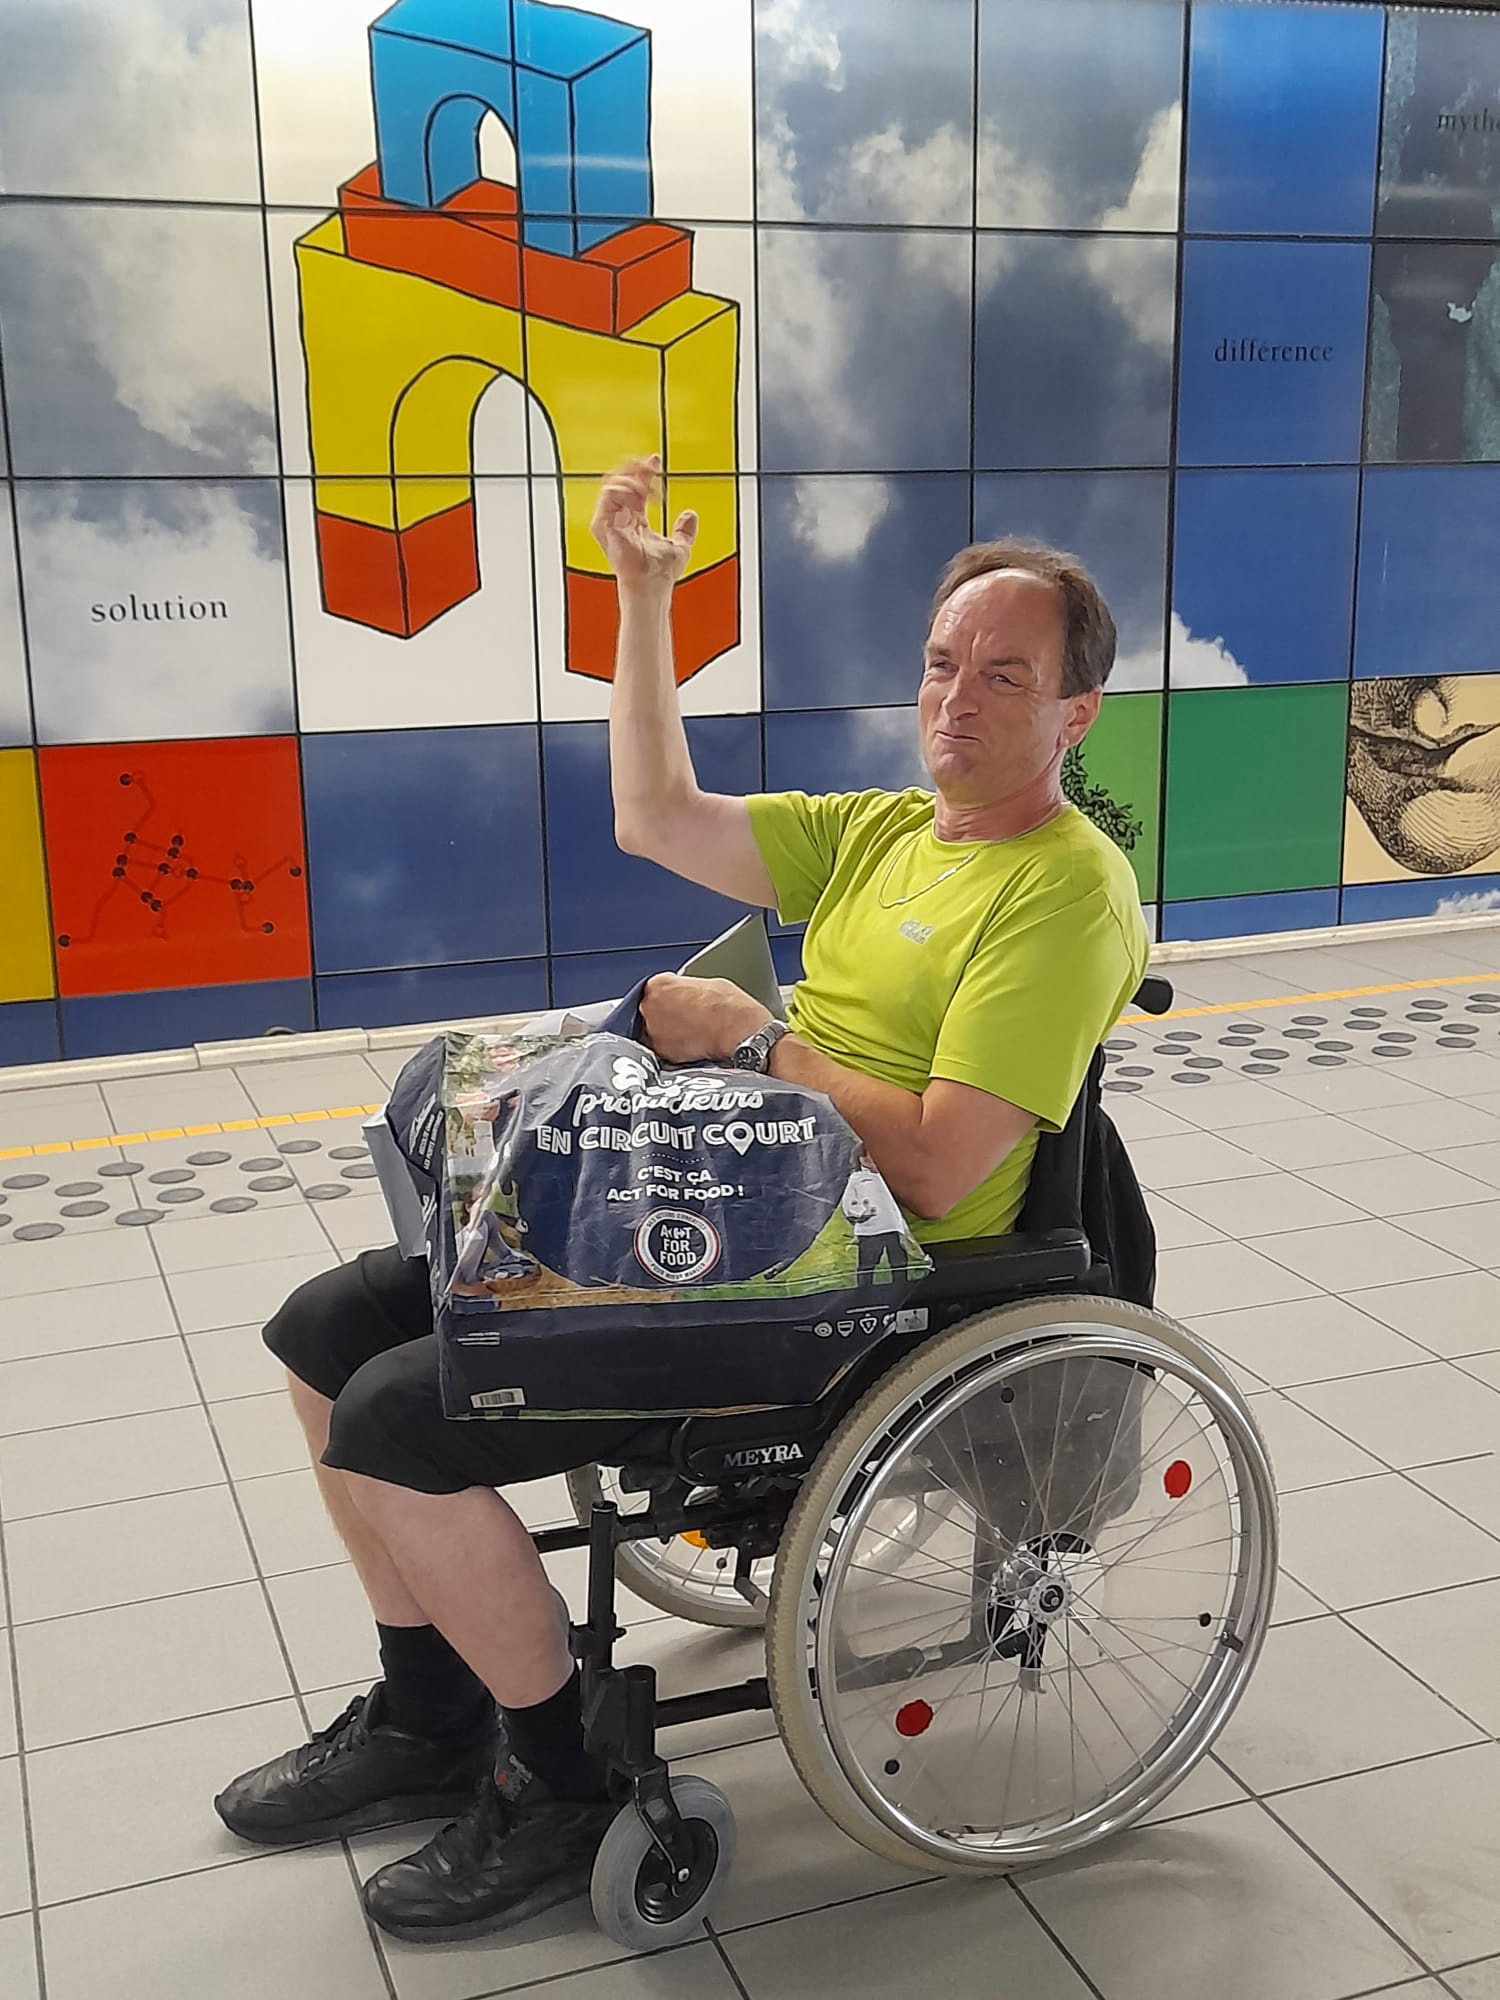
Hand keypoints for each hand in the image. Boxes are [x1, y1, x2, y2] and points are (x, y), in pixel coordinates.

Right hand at [590, 455, 697, 589]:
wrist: (651, 584)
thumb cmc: (660, 574)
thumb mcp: (679, 547)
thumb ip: (684, 531)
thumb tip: (691, 515)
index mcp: (633, 522)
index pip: (634, 489)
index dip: (644, 472)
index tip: (655, 460)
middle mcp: (619, 519)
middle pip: (620, 480)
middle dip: (636, 468)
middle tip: (651, 465)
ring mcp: (609, 522)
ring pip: (612, 483)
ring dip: (633, 480)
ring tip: (648, 489)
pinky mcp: (602, 525)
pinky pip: (608, 494)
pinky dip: (625, 490)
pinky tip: (640, 497)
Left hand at [639, 974, 769, 1064]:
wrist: (738, 1033)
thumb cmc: (730, 1007)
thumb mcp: (710, 984)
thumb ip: (690, 989)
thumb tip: (691, 994)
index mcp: (659, 984)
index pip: (656, 990)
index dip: (670, 997)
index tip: (679, 1002)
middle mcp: (650, 1007)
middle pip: (651, 1011)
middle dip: (666, 1016)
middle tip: (687, 1019)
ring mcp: (653, 1032)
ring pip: (656, 1033)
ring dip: (669, 1034)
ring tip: (692, 1034)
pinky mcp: (661, 1053)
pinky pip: (665, 1051)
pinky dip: (675, 1050)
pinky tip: (693, 1046)